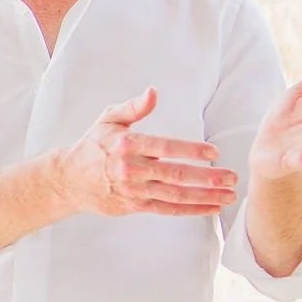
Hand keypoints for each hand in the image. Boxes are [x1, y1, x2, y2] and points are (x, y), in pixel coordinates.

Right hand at [57, 88, 237, 217]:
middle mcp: (131, 169)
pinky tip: (211, 208)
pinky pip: (167, 209)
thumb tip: (153, 92)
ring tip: (229, 195)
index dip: (190, 150)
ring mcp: (134, 191)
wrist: (69, 180)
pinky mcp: (135, 206)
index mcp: (127, 145)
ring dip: (205, 197)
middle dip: (207, 178)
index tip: (213, 152)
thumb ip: (134, 107)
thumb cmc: (93, 146)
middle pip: (175, 175)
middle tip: (232, 177)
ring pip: (175, 195)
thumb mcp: (109, 120)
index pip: (164, 147)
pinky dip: (191, 210)